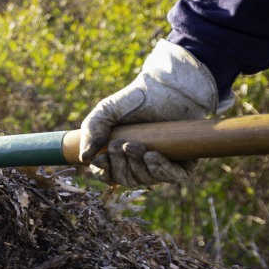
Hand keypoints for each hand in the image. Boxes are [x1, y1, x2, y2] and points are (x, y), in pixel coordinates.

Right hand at [79, 40, 230, 187]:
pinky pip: (172, 177)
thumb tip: (84, 158)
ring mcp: (161, 165)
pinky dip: (160, 170)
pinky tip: (151, 156)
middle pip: (126, 179)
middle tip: (119, 145)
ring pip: (146, 179)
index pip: (108, 175)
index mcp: (120, 157)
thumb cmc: (135, 100)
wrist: (168, 88)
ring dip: (137, 166)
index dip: (103, 172)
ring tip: (135, 146)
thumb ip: (92, 131)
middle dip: (120, 166)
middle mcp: (140, 165)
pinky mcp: (184, 162)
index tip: (100, 159)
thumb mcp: (106, 112)